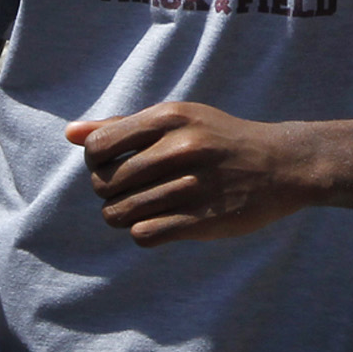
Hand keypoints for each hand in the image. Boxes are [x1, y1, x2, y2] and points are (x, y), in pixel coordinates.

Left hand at [65, 102, 322, 244]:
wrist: (282, 164)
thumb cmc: (219, 140)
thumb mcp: (178, 119)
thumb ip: (123, 125)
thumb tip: (70, 133)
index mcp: (170, 118)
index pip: (98, 147)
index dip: (96, 163)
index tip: (113, 166)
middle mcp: (181, 148)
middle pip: (105, 183)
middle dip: (108, 192)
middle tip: (131, 190)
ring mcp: (193, 185)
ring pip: (119, 213)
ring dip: (123, 216)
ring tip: (143, 208)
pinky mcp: (203, 220)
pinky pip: (144, 234)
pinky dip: (144, 231)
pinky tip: (160, 222)